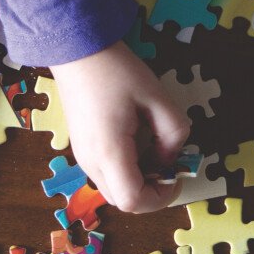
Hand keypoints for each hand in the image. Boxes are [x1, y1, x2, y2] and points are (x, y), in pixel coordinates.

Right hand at [51, 41, 189, 212]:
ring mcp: (83, 156)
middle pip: (122, 201)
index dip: (160, 198)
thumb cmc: (116, 71)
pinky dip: (125, 171)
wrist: (77, 51)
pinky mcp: (82, 148)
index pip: (133, 201)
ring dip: (137, 181)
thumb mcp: (157, 97)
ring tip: (153, 150)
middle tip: (167, 164)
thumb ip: (173, 132)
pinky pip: (106, 174)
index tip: (175, 175)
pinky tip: (136, 143)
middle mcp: (91, 162)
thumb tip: (171, 157)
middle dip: (150, 192)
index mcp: (109, 152)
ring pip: (113, 189)